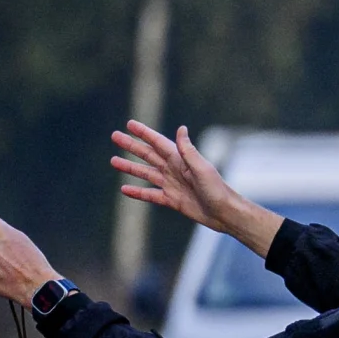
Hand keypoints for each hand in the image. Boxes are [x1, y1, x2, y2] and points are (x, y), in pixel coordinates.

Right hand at [111, 123, 279, 254]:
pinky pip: (151, 195)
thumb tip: (181, 129)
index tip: (129, 124)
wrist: (225, 213)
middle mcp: (175, 170)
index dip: (144, 133)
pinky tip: (124, 190)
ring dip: (130, 167)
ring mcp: (172, 185)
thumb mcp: (202, 168)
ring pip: (146, 174)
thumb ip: (188, 151)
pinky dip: (138, 193)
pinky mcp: (172, 200)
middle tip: (114, 136)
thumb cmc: (217, 189)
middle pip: (148, 155)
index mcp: (181, 160)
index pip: (158, 143)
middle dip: (131, 146)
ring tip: (113, 161)